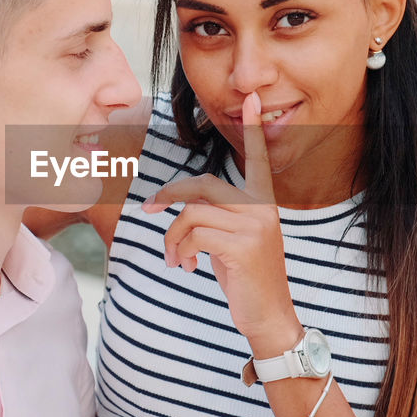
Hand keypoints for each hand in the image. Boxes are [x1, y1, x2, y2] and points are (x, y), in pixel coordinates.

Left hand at [141, 92, 301, 354]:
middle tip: (147, 210)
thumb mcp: (233, 241)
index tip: (254, 99)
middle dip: (168, 195)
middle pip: (203, 185)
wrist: (269, 318)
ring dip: (172, 237)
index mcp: (263, 203)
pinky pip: (194, 235)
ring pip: (192, 213)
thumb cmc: (246, 279)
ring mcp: (254, 226)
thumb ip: (216, 216)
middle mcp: (262, 209)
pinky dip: (179, 250)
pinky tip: (185, 267)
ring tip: (175, 258)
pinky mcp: (243, 246)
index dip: (253, 130)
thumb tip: (180, 206)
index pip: (258, 159)